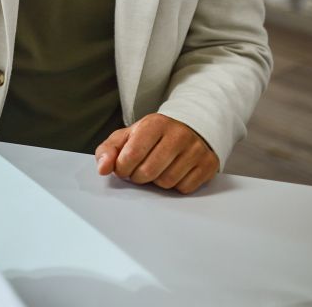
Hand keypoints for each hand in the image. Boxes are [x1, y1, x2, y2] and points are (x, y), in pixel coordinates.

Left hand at [94, 113, 218, 193]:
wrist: (189, 129)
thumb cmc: (152, 136)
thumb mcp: (127, 136)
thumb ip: (108, 150)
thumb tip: (103, 168)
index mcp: (155, 124)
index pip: (132, 155)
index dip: (122, 168)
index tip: (123, 167)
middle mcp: (178, 134)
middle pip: (148, 172)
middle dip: (138, 176)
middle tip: (139, 170)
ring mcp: (196, 149)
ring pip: (167, 182)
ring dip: (156, 181)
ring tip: (157, 169)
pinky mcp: (208, 164)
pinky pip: (185, 188)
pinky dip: (175, 185)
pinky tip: (174, 172)